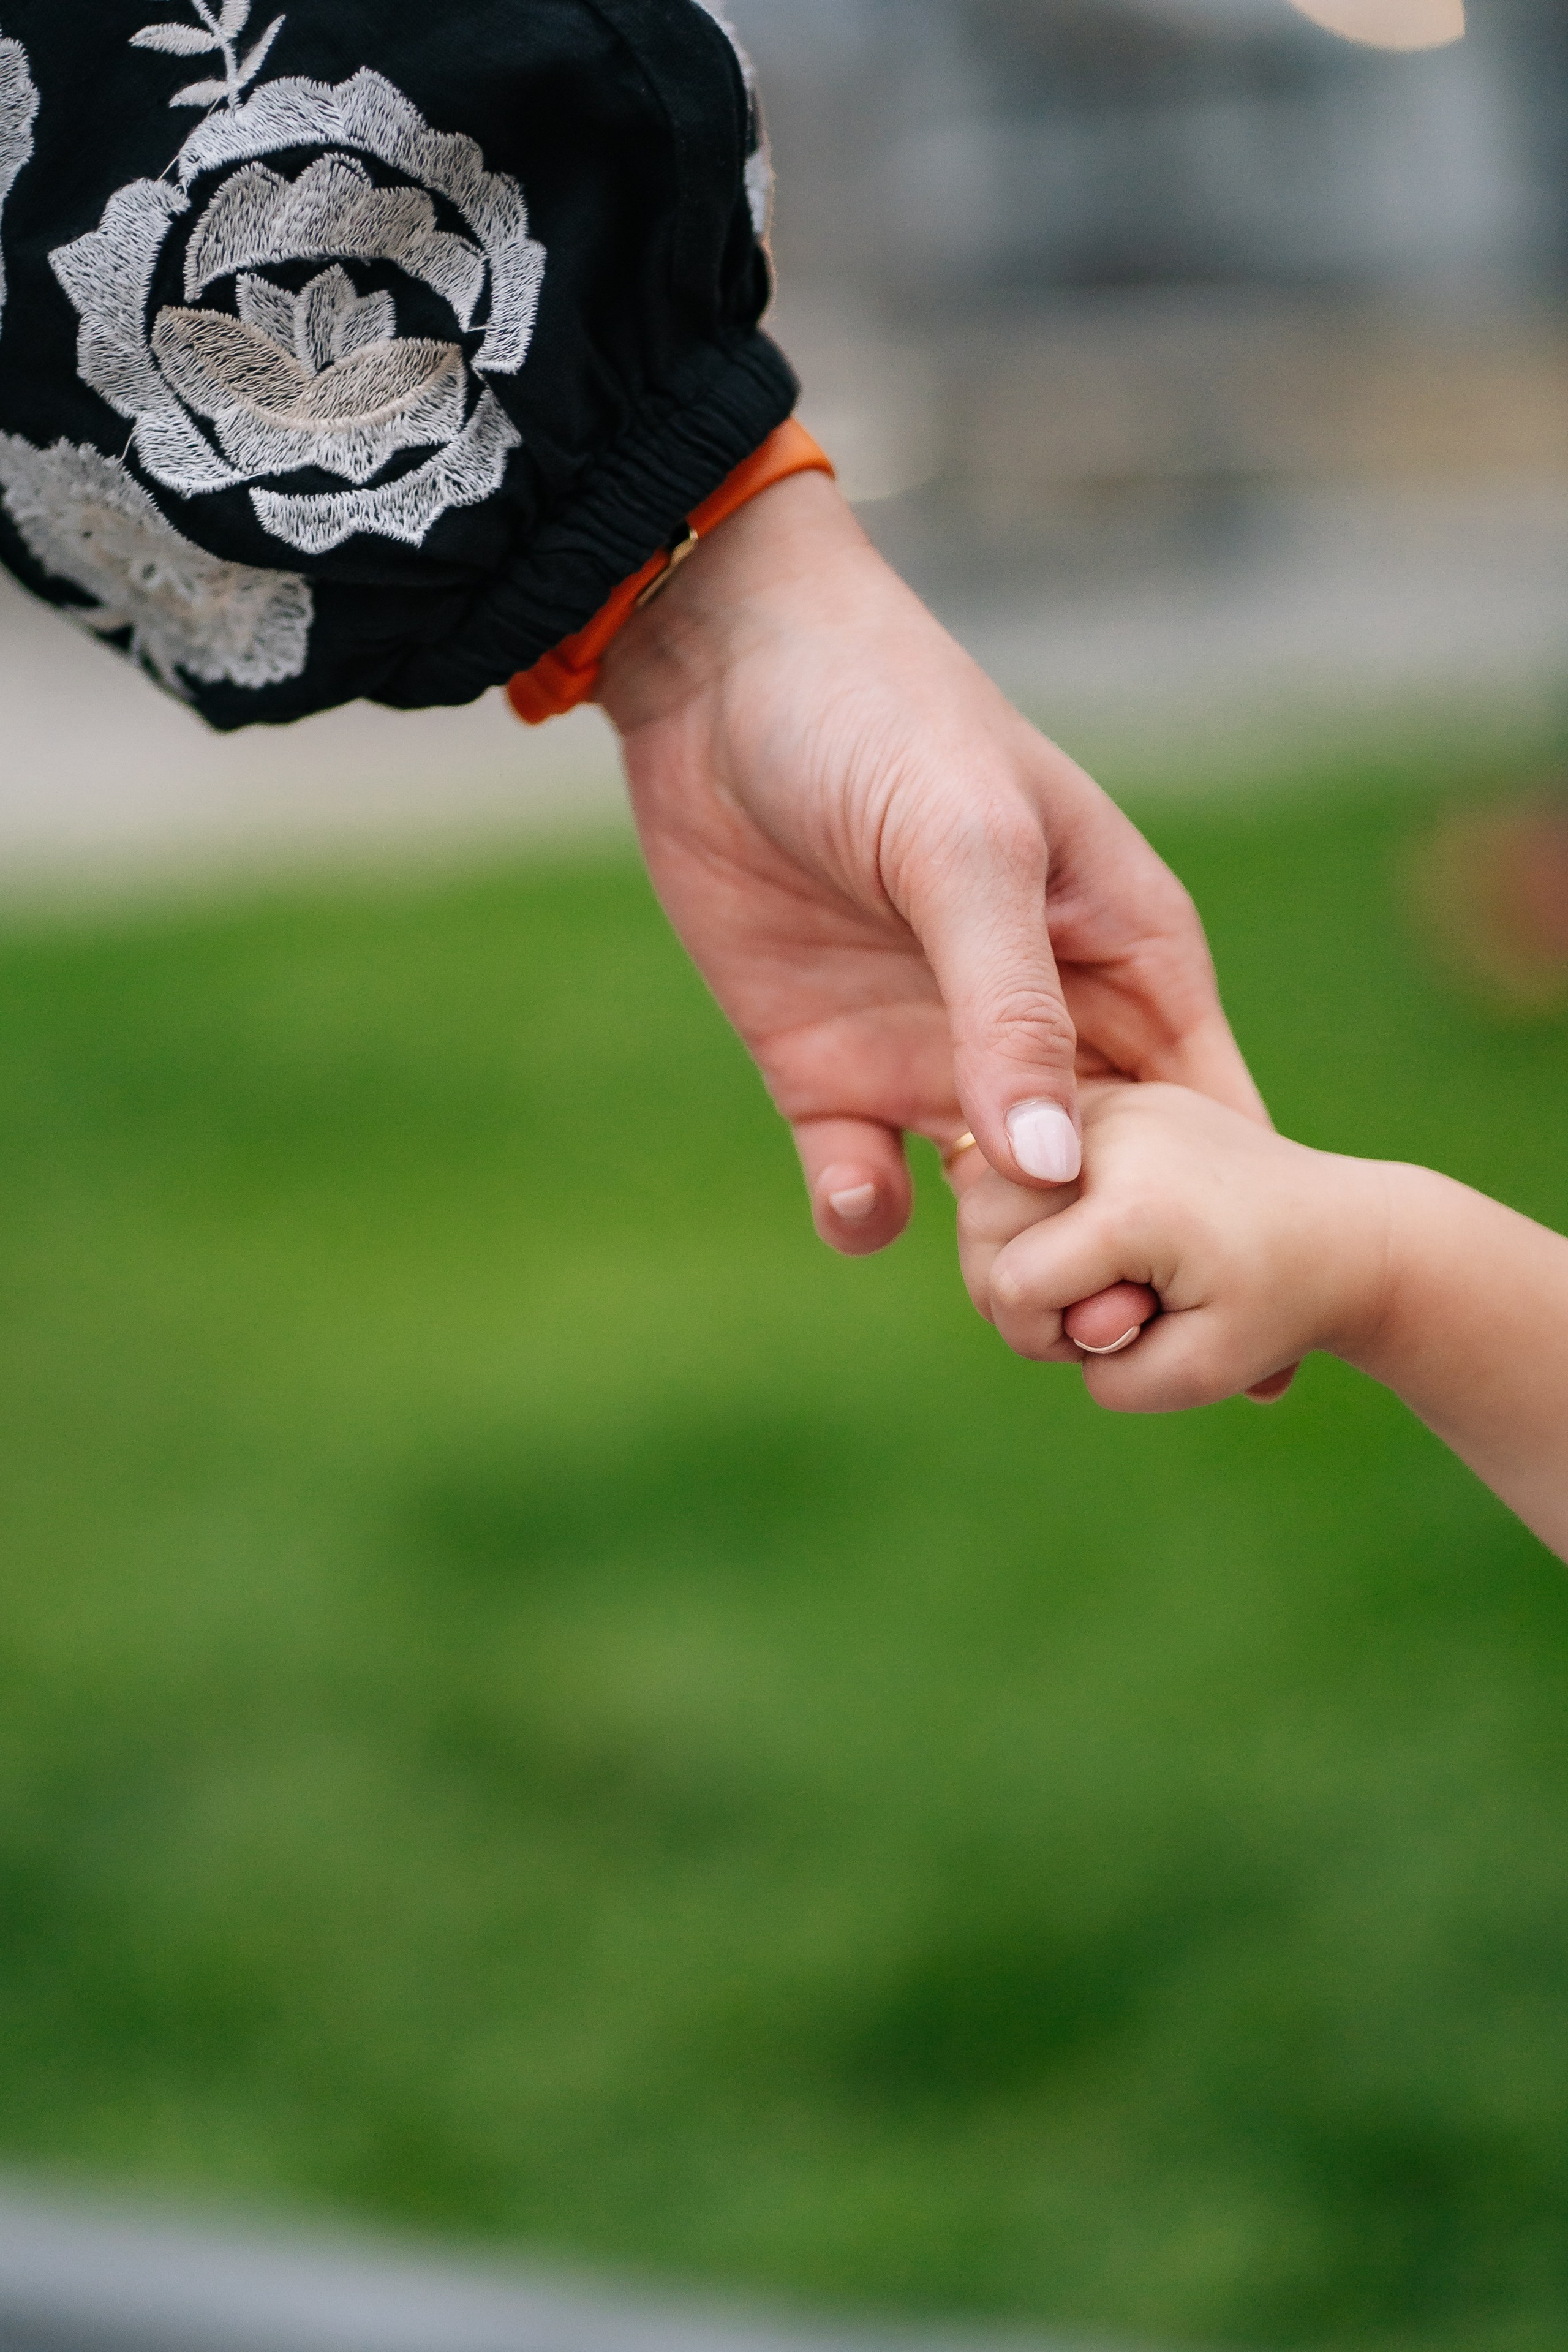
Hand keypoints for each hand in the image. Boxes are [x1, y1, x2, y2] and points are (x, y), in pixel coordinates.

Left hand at [599, 471, 1265, 1255]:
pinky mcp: (826, 1065)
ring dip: (987, 1253)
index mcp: (1123, 954)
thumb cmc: (882, 716)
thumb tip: (1057, 1170)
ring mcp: (931, 1049)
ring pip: (988, 1200)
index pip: (1207, 1106)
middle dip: (1099, 1257)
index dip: (1223, 1206)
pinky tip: (858, 1193)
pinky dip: (863, 1208)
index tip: (1228, 1305)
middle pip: (1101, 1178)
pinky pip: (862, 1176)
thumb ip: (1014, 1010)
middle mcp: (1040, 1019)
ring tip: (979, 1280)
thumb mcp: (971, 852)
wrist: (716, 666)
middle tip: (1082, 1329)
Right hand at [956, 1082, 1392, 1409]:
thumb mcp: (1199, 1374)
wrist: (1347, 1230)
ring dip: (1018, 1246)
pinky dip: (1040, 1207)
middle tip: (1092, 1311)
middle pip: (979, 1224)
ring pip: (987, 1185)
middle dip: (1012, 1288)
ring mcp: (1111, 1105)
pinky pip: (1025, 1157)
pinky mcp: (1111, 1098)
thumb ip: (1107, 1377)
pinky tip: (1100, 1232)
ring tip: (1094, 1274)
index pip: (1012, 1286)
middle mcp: (1111, 1134)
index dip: (1041, 1337)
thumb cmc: (1278, 1307)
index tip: (1112, 1340)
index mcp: (1136, 1204)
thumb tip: (1045, 1317)